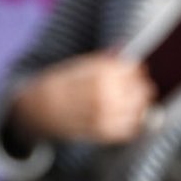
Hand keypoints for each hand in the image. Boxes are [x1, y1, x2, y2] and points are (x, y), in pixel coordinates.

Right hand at [10, 51, 155, 144]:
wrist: (39, 109)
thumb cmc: (60, 84)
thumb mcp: (80, 64)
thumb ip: (104, 59)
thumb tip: (124, 47)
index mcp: (100, 73)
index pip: (133, 70)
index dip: (136, 71)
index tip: (133, 71)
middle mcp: (105, 94)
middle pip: (141, 91)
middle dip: (140, 88)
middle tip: (134, 87)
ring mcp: (105, 116)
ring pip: (139, 111)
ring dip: (140, 106)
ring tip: (131, 103)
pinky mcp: (103, 133)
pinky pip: (130, 129)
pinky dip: (133, 123)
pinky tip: (126, 117)